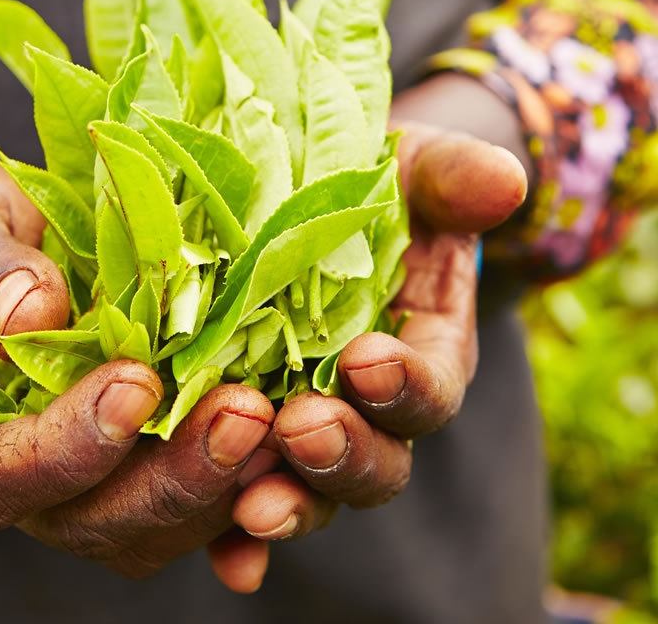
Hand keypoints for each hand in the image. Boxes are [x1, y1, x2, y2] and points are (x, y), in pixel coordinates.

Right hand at [0, 158, 275, 581]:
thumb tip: (29, 312)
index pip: (0, 477)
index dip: (67, 447)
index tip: (133, 384)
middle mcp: (25, 473)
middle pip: (93, 520)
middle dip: (172, 478)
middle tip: (239, 414)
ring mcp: (90, 474)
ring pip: (154, 525)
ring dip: (220, 487)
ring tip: (279, 423)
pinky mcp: (145, 456)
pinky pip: (196, 506)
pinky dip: (244, 503)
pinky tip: (289, 471)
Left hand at [224, 121, 527, 580]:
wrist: (299, 208)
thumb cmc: (366, 190)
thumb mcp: (408, 171)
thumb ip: (454, 179)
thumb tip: (503, 183)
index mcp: (418, 355)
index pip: (426, 392)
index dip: (405, 386)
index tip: (367, 361)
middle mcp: (365, 411)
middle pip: (372, 462)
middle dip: (341, 454)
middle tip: (302, 429)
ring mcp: (302, 430)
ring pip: (306, 491)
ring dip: (285, 503)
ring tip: (250, 504)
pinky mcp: (243, 441)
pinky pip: (241, 500)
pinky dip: (235, 539)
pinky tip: (226, 558)